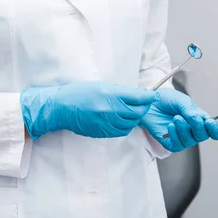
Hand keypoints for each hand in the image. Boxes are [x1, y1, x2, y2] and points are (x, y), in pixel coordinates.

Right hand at [20, 81, 158, 139]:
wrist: (63, 107)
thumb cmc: (80, 92)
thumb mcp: (101, 85)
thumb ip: (120, 91)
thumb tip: (137, 93)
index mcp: (111, 94)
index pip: (138, 97)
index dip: (149, 96)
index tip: (154, 95)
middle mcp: (112, 110)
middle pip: (138, 112)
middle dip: (144, 107)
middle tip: (145, 102)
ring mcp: (108, 123)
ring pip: (132, 123)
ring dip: (136, 117)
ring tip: (133, 110)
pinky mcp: (104, 132)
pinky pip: (122, 130)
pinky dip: (126, 125)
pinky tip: (123, 118)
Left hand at [138, 87, 217, 151]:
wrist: (149, 101)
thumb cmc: (166, 99)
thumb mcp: (180, 100)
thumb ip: (190, 109)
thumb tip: (198, 119)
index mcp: (200, 119)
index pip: (214, 131)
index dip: (215, 129)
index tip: (209, 122)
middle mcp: (193, 130)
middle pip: (203, 136)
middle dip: (197, 127)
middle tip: (190, 117)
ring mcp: (182, 137)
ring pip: (189, 141)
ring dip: (184, 129)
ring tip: (176, 118)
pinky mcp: (170, 142)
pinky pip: (177, 145)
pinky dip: (174, 135)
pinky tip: (170, 126)